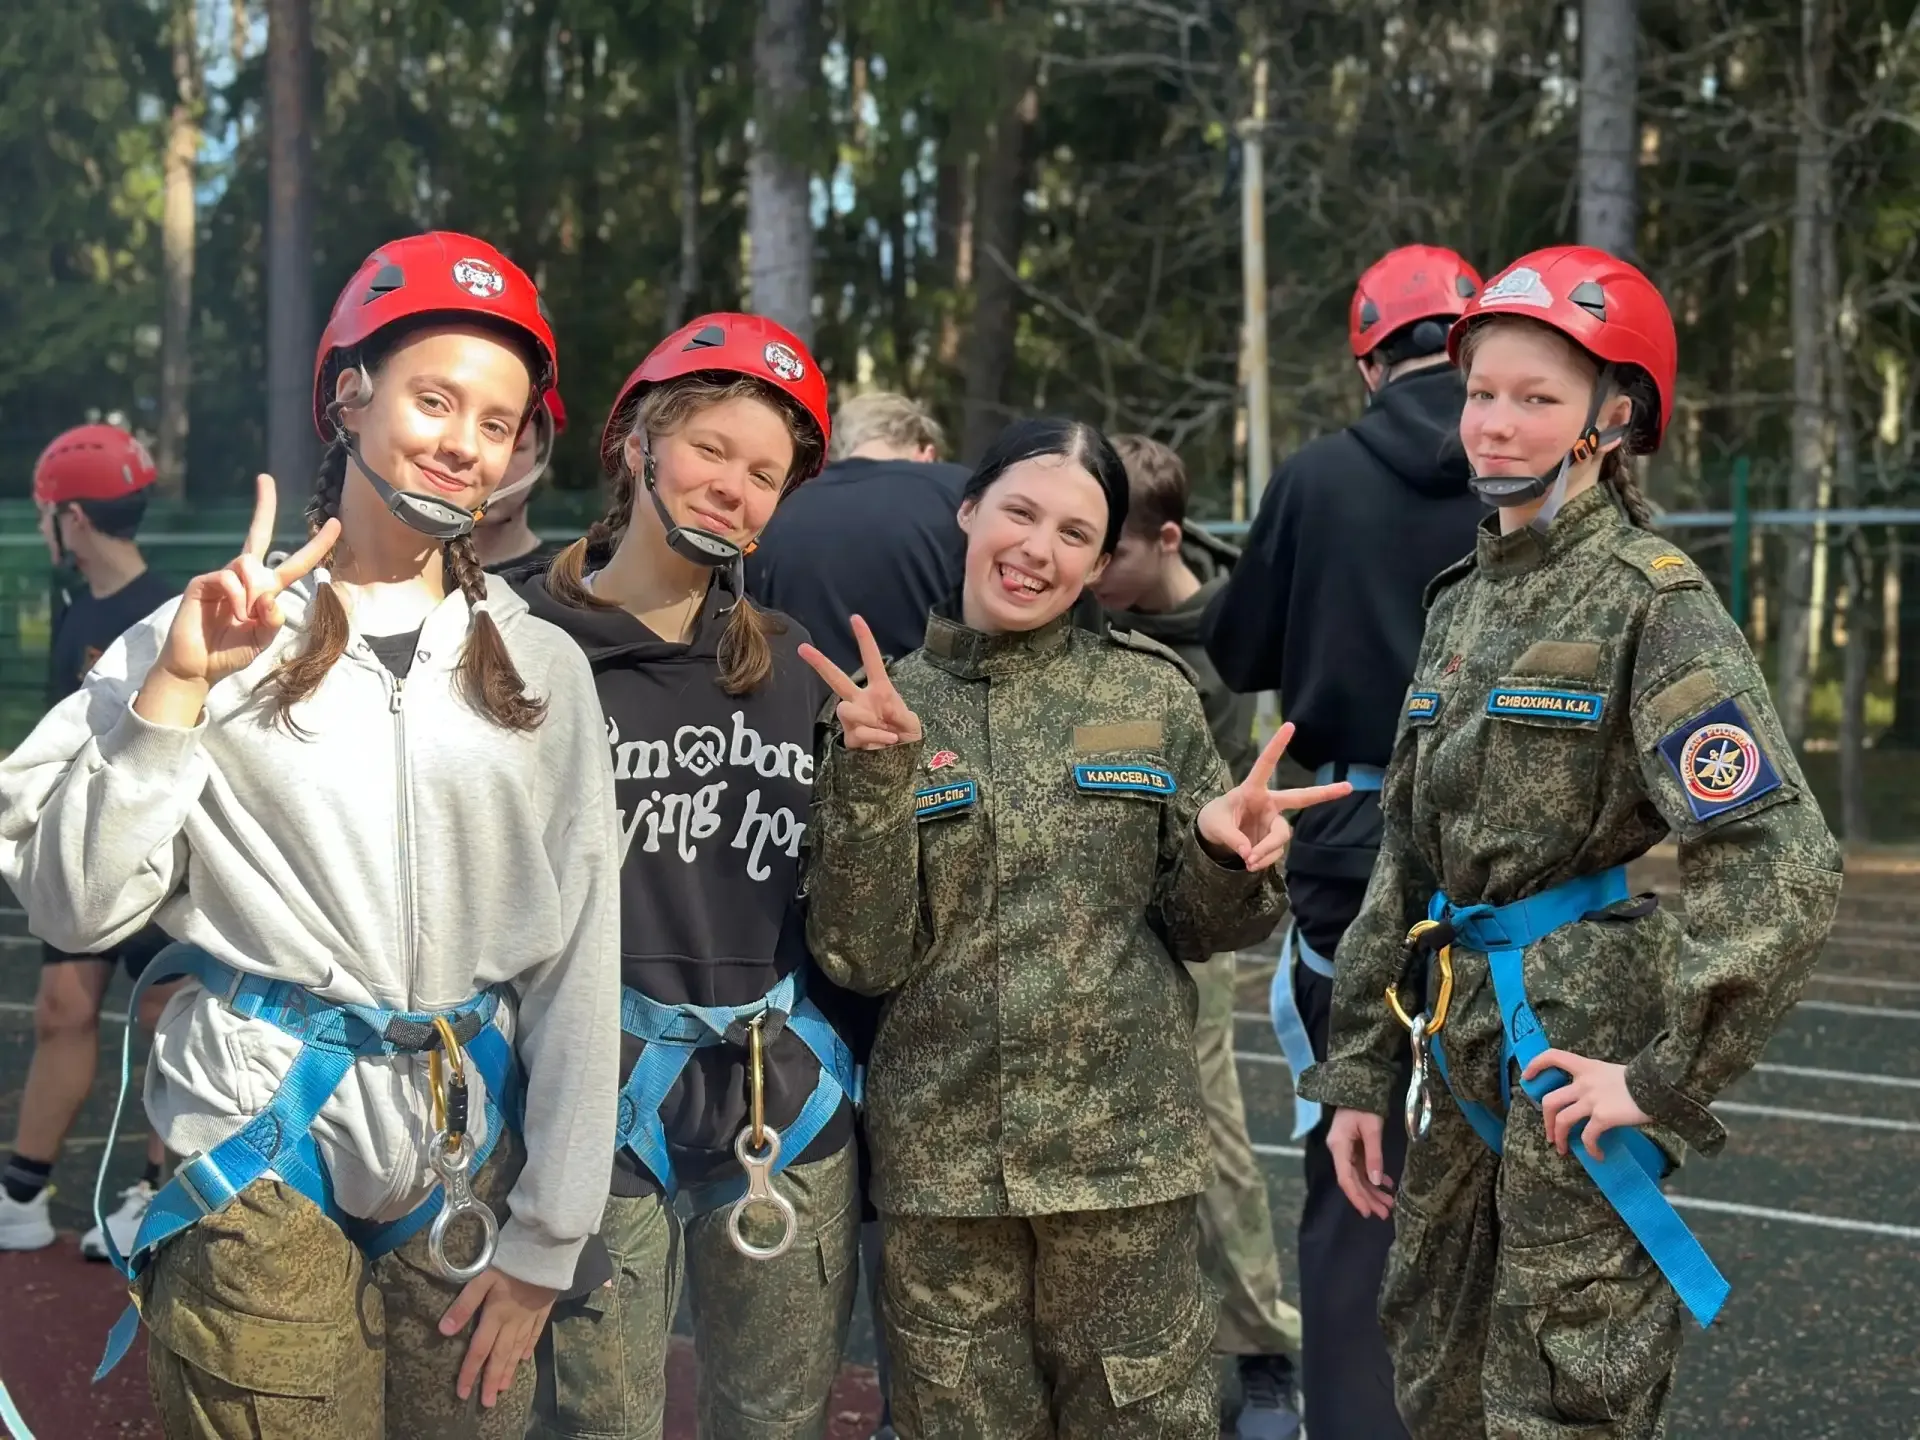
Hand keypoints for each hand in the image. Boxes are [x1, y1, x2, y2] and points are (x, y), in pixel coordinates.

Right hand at [149, 475, 340, 692]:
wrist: (198, 668)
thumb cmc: (230, 653)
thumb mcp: (263, 639)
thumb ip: (273, 620)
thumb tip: (270, 597)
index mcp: (265, 590)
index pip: (294, 563)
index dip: (315, 546)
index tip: (335, 524)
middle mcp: (245, 578)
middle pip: (258, 536)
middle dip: (264, 507)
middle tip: (265, 479)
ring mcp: (222, 578)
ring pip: (247, 564)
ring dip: (253, 593)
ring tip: (243, 617)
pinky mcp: (202, 583)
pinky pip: (228, 578)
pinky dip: (237, 598)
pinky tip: (232, 615)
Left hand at [439, 1267, 558, 1407]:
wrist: (547, 1249)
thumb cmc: (511, 1261)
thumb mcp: (482, 1277)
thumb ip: (464, 1304)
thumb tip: (444, 1331)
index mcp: (496, 1316)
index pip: (479, 1350)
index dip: (470, 1372)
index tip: (463, 1393)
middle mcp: (513, 1322)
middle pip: (500, 1355)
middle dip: (491, 1380)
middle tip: (487, 1403)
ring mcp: (530, 1317)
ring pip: (517, 1349)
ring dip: (508, 1370)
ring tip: (502, 1388)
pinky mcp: (543, 1309)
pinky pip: (535, 1333)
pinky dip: (528, 1348)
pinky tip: (524, 1358)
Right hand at [798, 615, 923, 749]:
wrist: (902, 763)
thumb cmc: (908, 737)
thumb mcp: (912, 722)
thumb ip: (899, 714)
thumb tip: (878, 715)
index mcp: (880, 691)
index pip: (872, 661)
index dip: (864, 640)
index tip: (855, 618)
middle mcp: (862, 701)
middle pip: (836, 678)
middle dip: (819, 662)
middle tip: (802, 648)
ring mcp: (853, 719)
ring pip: (844, 708)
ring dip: (864, 718)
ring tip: (884, 730)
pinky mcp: (849, 738)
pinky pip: (856, 732)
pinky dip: (874, 737)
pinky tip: (885, 743)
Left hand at [1195, 723, 1352, 869]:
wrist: (1213, 837)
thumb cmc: (1214, 820)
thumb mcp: (1215, 827)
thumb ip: (1232, 839)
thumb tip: (1250, 854)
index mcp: (1252, 790)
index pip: (1265, 766)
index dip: (1277, 747)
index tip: (1290, 725)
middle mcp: (1268, 804)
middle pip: (1300, 798)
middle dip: (1325, 793)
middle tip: (1348, 787)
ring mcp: (1273, 822)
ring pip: (1281, 836)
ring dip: (1267, 851)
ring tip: (1248, 862)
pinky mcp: (1273, 839)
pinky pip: (1274, 852)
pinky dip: (1263, 860)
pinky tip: (1250, 864)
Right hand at [1328, 1108, 1394, 1219]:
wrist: (1359, 1086)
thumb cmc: (1364, 1106)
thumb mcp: (1372, 1129)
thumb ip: (1374, 1155)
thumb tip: (1377, 1181)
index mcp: (1339, 1147)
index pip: (1346, 1179)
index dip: (1356, 1197)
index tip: (1368, 1212)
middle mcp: (1339, 1151)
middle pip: (1352, 1180)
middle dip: (1368, 1198)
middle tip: (1385, 1214)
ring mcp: (1346, 1150)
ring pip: (1358, 1176)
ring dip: (1373, 1190)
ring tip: (1389, 1204)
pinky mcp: (1354, 1147)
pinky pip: (1363, 1167)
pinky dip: (1375, 1177)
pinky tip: (1388, 1186)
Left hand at [1524, 1049, 1651, 1160]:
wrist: (1660, 1086)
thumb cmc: (1641, 1081)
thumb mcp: (1613, 1073)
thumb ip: (1597, 1082)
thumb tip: (1591, 1100)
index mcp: (1586, 1067)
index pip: (1553, 1056)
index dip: (1536, 1065)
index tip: (1527, 1077)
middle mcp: (1584, 1083)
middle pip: (1550, 1100)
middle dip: (1546, 1121)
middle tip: (1550, 1135)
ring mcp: (1592, 1100)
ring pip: (1561, 1120)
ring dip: (1559, 1138)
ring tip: (1563, 1149)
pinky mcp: (1603, 1117)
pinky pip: (1588, 1137)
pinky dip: (1589, 1149)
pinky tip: (1597, 1155)